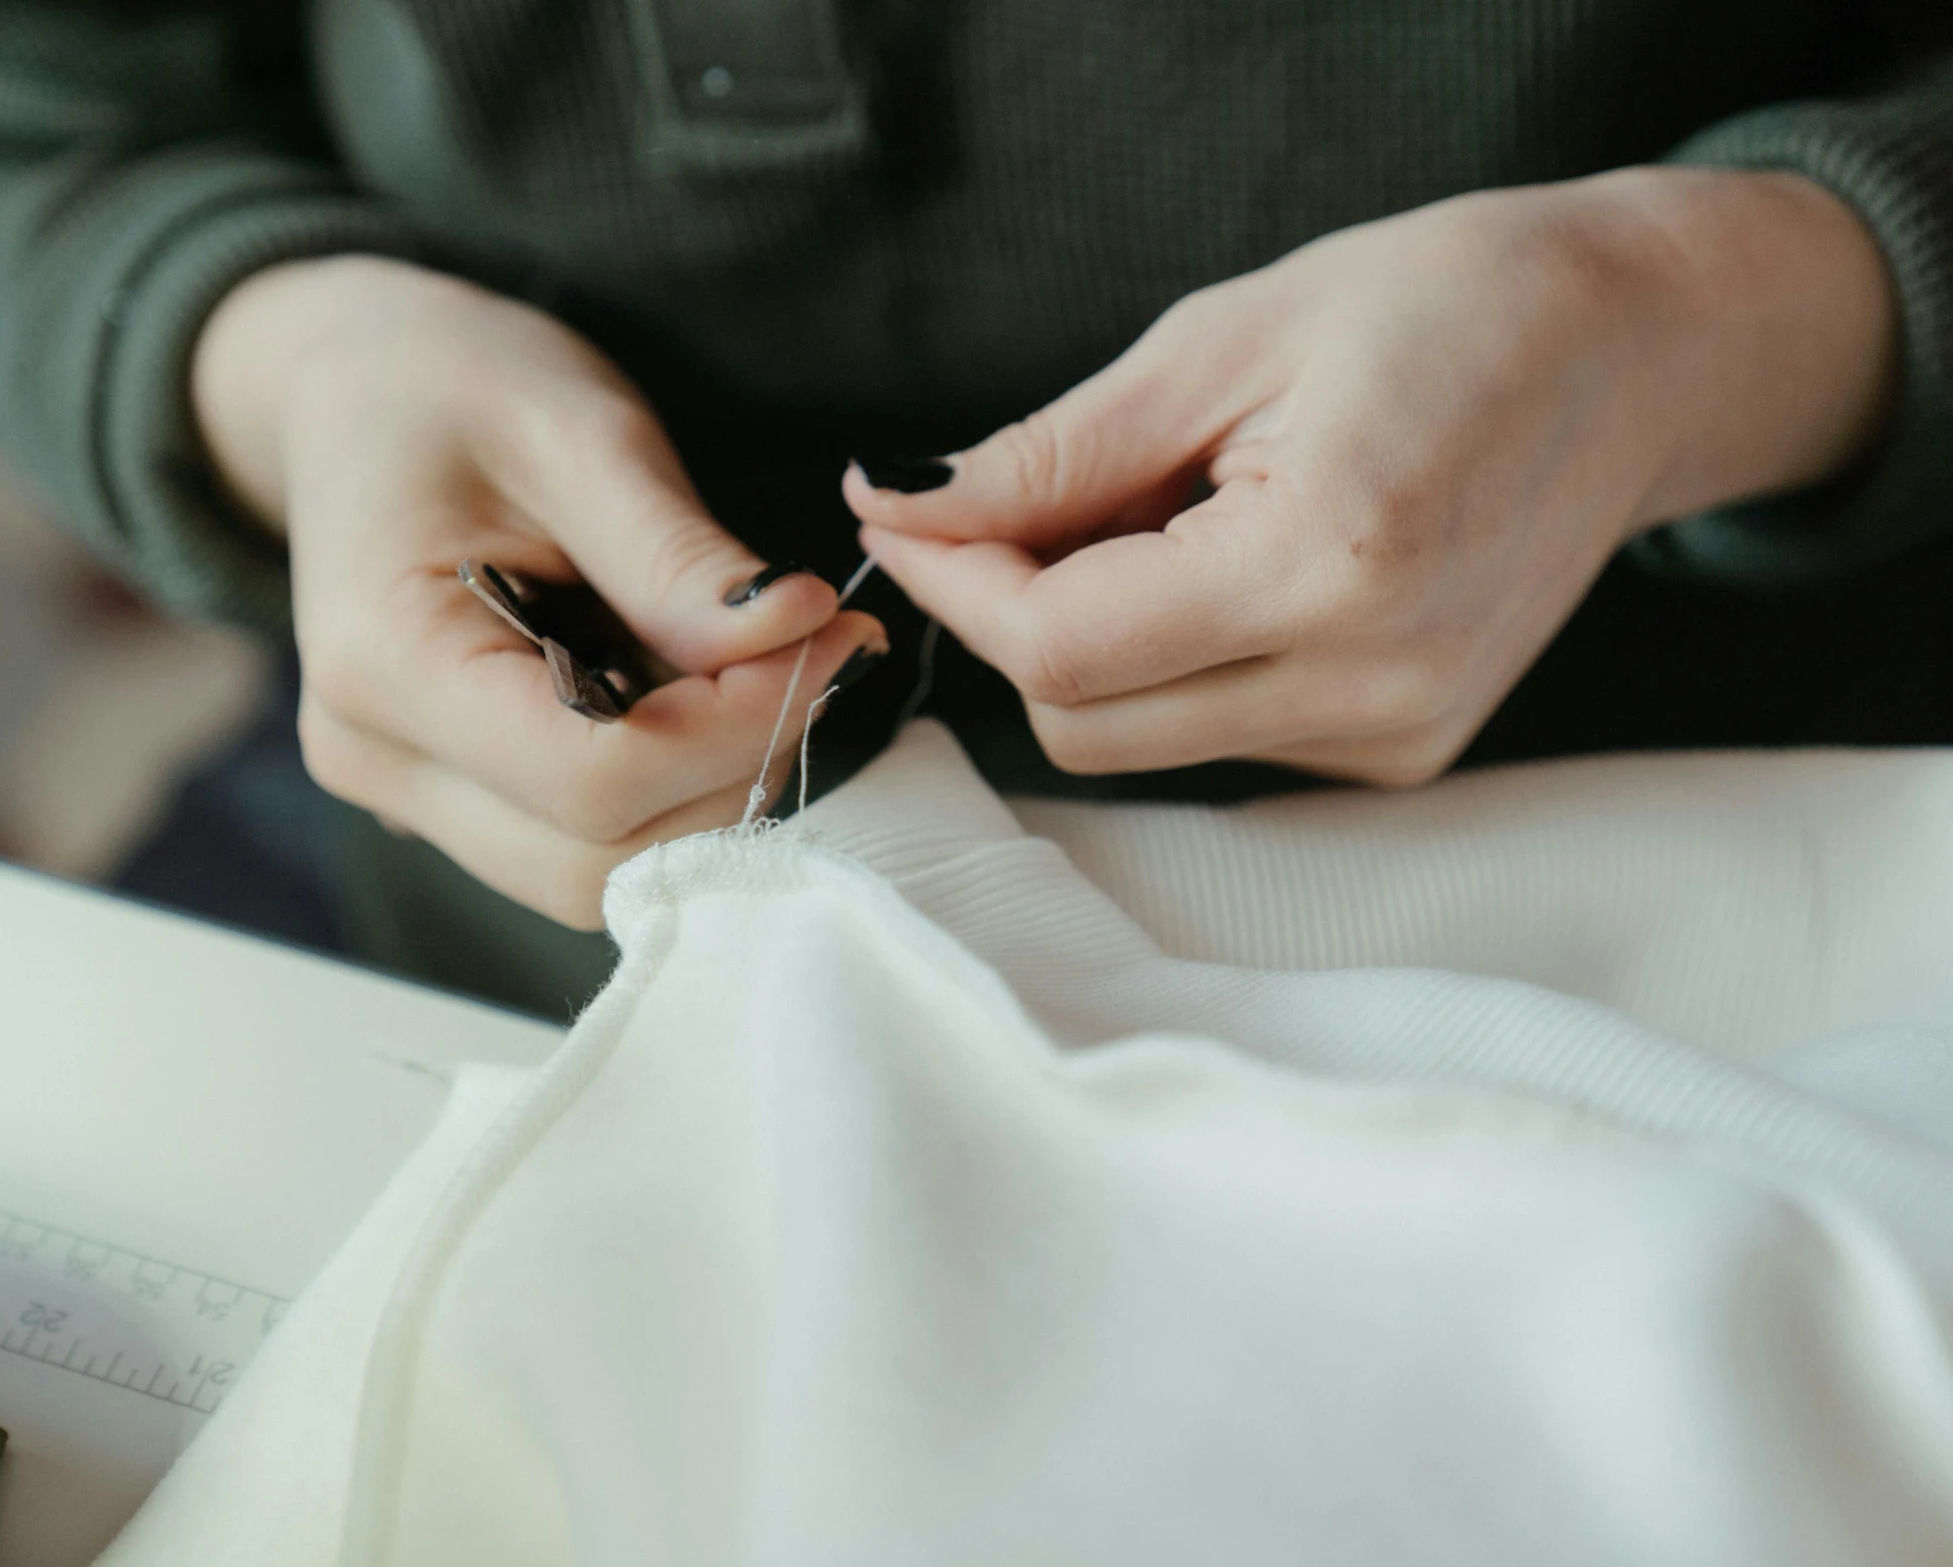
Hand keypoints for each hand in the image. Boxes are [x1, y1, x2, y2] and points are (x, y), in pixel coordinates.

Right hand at [195, 256, 883, 926]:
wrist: (359, 391)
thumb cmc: (455, 386)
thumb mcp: (579, 434)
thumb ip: (678, 558)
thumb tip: (800, 634)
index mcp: (385, 661)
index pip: (593, 776)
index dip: (735, 728)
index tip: (829, 636)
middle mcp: (377, 757)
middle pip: (597, 857)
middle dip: (735, 771)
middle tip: (819, 652)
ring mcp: (403, 794)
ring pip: (596, 875)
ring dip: (711, 792)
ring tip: (767, 668)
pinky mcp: (447, 801)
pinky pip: (580, 842)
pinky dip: (670, 789)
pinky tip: (702, 693)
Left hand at [850, 168, 1894, 782]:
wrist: (1632, 353)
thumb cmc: (1439, 307)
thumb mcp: (1223, 342)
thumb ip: (1051, 454)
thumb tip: (895, 508)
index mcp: (1329, 567)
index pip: (1062, 649)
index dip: (956, 584)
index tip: (904, 512)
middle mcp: (1371, 687)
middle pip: (1081, 723)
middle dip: (1012, 616)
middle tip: (1022, 499)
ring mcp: (1394, 739)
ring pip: (1137, 740)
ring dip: (1092, 637)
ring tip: (1165, 509)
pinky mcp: (1401, 756)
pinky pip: (1213, 734)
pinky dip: (1172, 658)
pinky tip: (1229, 561)